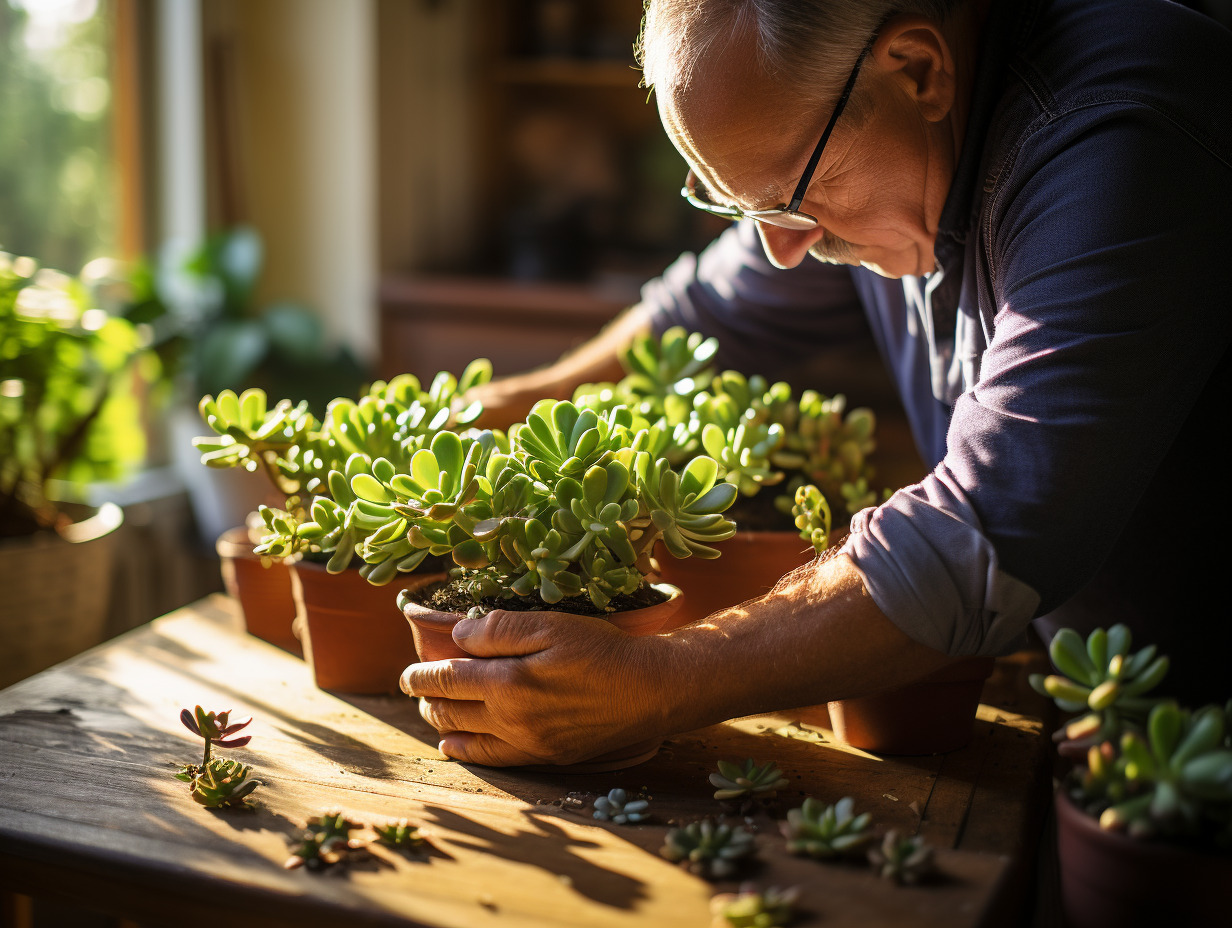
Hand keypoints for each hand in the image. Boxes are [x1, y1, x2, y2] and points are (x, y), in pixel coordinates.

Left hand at [401, 608, 674, 765]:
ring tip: (433, 709)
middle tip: (416, 686)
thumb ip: (500, 630)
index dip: (421, 675)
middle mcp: (510, 720)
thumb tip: (458, 636)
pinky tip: (455, 745)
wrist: (651, 690)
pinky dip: (466, 752)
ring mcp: (528, 743)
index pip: (447, 680)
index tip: (407, 672)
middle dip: (428, 698)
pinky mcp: (546, 756)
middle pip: (451, 710)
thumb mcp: (551, 625)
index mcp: (507, 683)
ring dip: (442, 722)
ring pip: (466, 738)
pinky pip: (493, 759)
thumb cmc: (603, 650)